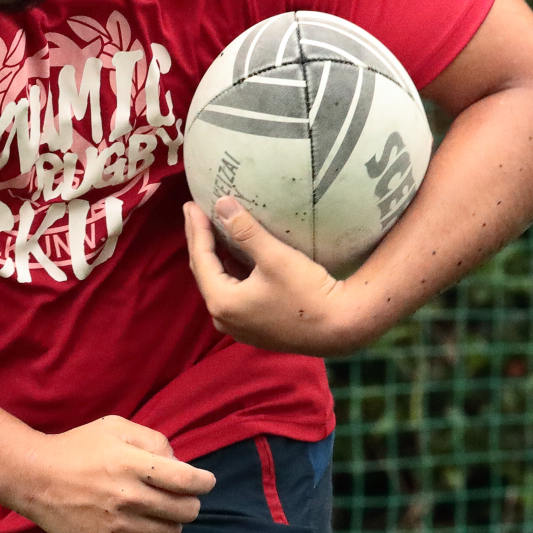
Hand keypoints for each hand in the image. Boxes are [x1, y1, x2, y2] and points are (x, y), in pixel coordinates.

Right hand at [0, 416, 214, 532]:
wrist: (35, 479)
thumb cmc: (77, 449)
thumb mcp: (114, 427)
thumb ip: (152, 439)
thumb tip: (178, 463)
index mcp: (133, 464)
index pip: (189, 480)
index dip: (205, 482)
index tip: (204, 482)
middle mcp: (129, 497)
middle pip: (186, 510)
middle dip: (189, 502)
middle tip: (179, 496)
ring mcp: (119, 525)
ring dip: (172, 522)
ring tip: (159, 512)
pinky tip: (148, 529)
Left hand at [184, 198, 376, 355]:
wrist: (341, 328)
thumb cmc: (308, 293)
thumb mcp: (275, 257)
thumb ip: (245, 230)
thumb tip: (221, 203)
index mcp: (222, 302)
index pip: (201, 258)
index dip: (197, 229)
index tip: (191, 204)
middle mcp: (223, 318)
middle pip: (205, 272)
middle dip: (200, 240)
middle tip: (194, 212)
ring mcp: (238, 326)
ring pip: (218, 283)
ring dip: (214, 256)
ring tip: (210, 229)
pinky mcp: (253, 327)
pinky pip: (232, 293)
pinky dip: (229, 271)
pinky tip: (232, 255)